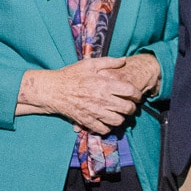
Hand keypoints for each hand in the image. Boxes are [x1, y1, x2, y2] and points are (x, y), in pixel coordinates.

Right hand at [17, 55, 157, 133]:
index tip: (136, 95)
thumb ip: (109, 62)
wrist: (53, 90)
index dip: (137, 94)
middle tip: (130, 106)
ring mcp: (95, 112)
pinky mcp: (87, 121)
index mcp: (105, 84)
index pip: (130, 92)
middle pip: (127, 108)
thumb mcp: (90, 64)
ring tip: (119, 113)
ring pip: (118, 121)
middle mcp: (102, 99)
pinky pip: (104, 129)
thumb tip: (123, 60)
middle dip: (132, 108)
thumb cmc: (71, 75)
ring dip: (121, 118)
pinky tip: (107, 121)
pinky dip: (108, 127)